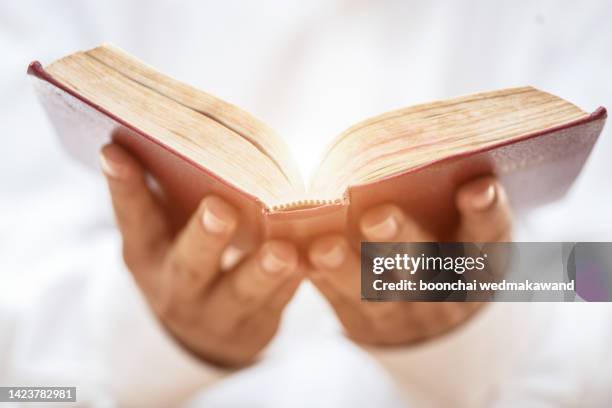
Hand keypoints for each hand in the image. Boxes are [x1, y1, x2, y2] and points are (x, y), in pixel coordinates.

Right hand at [100, 143, 301, 365]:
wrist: (203, 334)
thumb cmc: (185, 260)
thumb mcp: (164, 236)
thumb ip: (164, 195)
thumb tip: (155, 134)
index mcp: (147, 256)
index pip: (133, 219)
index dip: (124, 187)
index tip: (113, 149)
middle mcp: (176, 288)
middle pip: (190, 263)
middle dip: (205, 236)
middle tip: (220, 209)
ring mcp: (215, 314)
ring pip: (241, 292)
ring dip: (263, 271)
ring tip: (283, 252)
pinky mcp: (254, 328)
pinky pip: (278, 304)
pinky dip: (295, 283)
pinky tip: (313, 261)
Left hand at [307, 176, 511, 344]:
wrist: (430, 320)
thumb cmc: (442, 249)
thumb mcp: (459, 232)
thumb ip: (443, 196)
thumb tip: (414, 145)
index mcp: (478, 260)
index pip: (488, 236)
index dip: (484, 212)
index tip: (479, 187)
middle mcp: (443, 289)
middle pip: (424, 265)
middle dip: (400, 240)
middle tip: (376, 217)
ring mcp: (404, 312)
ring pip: (376, 294)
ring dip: (347, 269)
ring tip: (324, 247)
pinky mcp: (367, 324)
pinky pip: (340, 303)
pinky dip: (319, 282)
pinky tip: (299, 260)